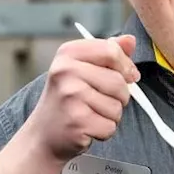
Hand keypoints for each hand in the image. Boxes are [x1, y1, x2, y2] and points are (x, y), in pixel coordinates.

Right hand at [28, 35, 139, 163]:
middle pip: (118, 81)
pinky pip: (110, 126)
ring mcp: (70, 97)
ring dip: (111, 115)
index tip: (128, 76)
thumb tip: (130, 40)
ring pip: (117, 106)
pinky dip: (104, 131)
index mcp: (68, 53)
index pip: (111, 51)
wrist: (43, 133)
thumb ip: (107, 52)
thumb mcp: (82, 67)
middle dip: (120, 96)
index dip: (126, 66)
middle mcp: (66, 71)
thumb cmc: (67, 98)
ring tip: (91, 113)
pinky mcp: (77, 122)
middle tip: (101, 100)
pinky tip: (88, 127)